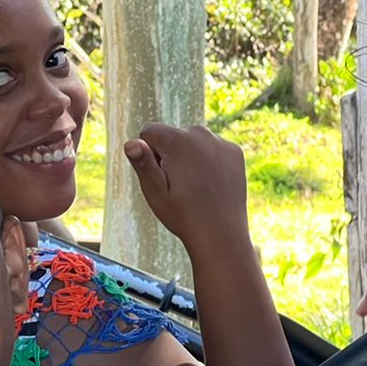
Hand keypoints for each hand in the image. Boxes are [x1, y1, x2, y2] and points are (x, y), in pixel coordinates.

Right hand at [122, 124, 249, 250]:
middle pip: (172, 136)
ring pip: (193, 142)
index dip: (149, 154)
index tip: (161, 176)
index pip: (149, 131)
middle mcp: (200, 133)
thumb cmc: (183, 214)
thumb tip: (131, 143)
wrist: (221, 234)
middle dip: (170, 154)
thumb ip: (143, 163)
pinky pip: (212, 148)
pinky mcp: (235, 152)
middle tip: (178, 185)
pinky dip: (209, 161)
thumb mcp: (155, 191)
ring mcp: (221, 142)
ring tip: (195, 187)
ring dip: (190, 157)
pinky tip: (211, 184)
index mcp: (177, 140)